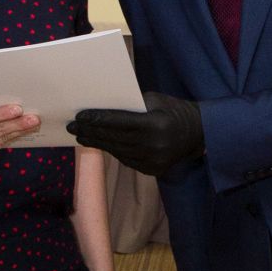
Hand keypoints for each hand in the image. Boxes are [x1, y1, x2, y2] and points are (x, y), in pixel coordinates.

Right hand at [0, 103, 39, 160]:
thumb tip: (4, 99)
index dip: (2, 114)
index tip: (18, 109)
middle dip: (18, 124)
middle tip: (35, 118)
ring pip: (2, 139)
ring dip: (19, 131)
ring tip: (34, 123)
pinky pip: (0, 145)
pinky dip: (12, 137)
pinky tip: (23, 131)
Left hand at [66, 92, 202, 175]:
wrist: (199, 134)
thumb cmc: (173, 110)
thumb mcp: (154, 100)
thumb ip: (130, 105)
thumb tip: (101, 108)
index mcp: (155, 125)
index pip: (119, 122)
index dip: (97, 119)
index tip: (79, 117)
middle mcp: (153, 146)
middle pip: (114, 138)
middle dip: (91, 132)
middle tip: (72, 127)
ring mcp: (153, 161)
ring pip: (117, 151)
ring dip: (97, 143)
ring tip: (81, 136)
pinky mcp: (152, 170)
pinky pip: (126, 159)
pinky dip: (112, 150)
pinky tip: (100, 143)